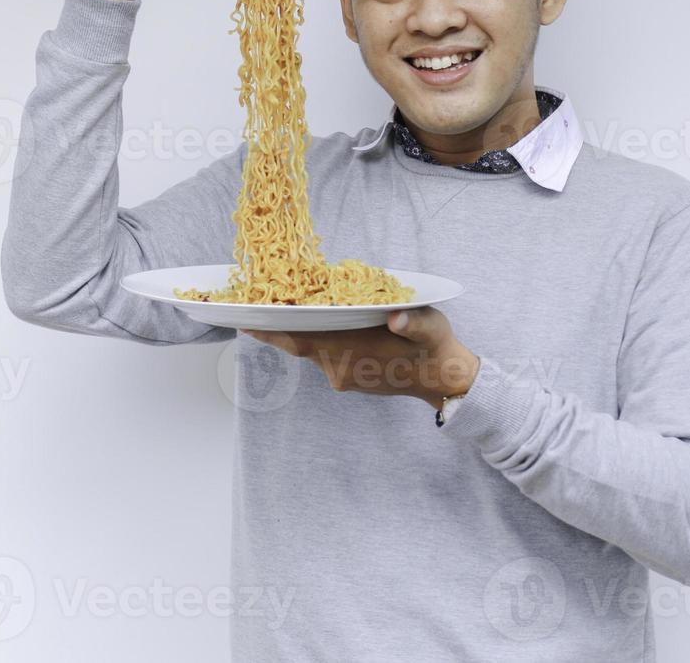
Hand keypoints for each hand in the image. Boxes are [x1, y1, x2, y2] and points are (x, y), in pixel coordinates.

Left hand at [243, 307, 480, 407]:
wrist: (443, 382)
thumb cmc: (436, 347)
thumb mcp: (431, 328)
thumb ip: (414, 322)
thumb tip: (397, 318)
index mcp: (354, 352)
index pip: (304, 340)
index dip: (274, 331)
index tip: (246, 321)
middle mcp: (341, 367)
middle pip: (299, 344)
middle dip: (275, 327)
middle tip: (249, 307)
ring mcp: (342, 375)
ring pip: (310, 350)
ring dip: (296, 331)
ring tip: (280, 307)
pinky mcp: (346, 379)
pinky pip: (322, 356)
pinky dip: (313, 339)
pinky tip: (315, 323)